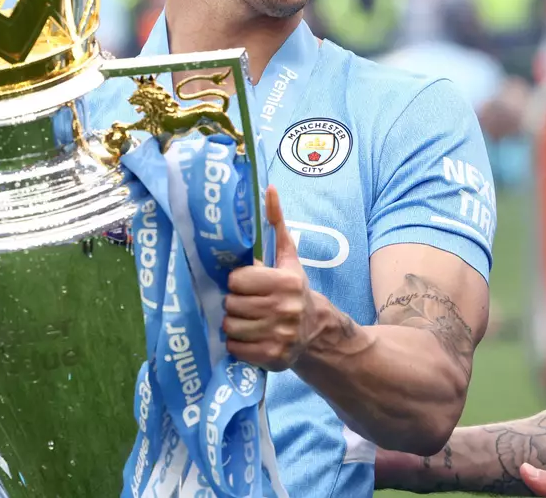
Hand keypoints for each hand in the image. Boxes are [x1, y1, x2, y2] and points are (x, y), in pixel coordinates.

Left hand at [223, 186, 316, 370]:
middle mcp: (285, 309)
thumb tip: (269, 189)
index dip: (237, 282)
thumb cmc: (293, 288)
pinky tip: (250, 336)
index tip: (246, 285)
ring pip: (230, 327)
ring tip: (248, 319)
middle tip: (246, 303)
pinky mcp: (273, 357)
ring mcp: (280, 335)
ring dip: (234, 324)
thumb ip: (276, 224)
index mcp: (287, 282)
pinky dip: (237, 344)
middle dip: (234, 303)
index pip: (237, 280)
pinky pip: (235, 348)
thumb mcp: (288, 257)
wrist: (316, 330)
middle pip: (231, 304)